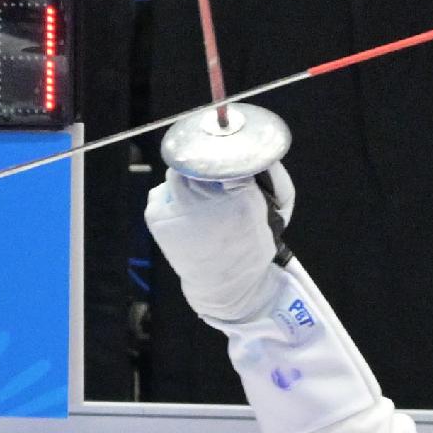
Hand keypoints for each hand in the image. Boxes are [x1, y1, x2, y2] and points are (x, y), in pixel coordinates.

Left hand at [144, 163, 295, 327]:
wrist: (226, 285)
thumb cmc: (251, 244)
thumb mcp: (274, 210)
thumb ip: (272, 177)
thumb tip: (250, 147)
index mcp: (239, 195)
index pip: (225, 152)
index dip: (221, 149)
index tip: (222, 150)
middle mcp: (205, 199)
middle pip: (195, 158)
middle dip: (201, 162)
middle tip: (206, 171)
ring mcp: (178, 208)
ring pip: (175, 173)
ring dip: (184, 178)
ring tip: (195, 196)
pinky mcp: (157, 218)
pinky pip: (160, 193)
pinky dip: (169, 196)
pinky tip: (182, 212)